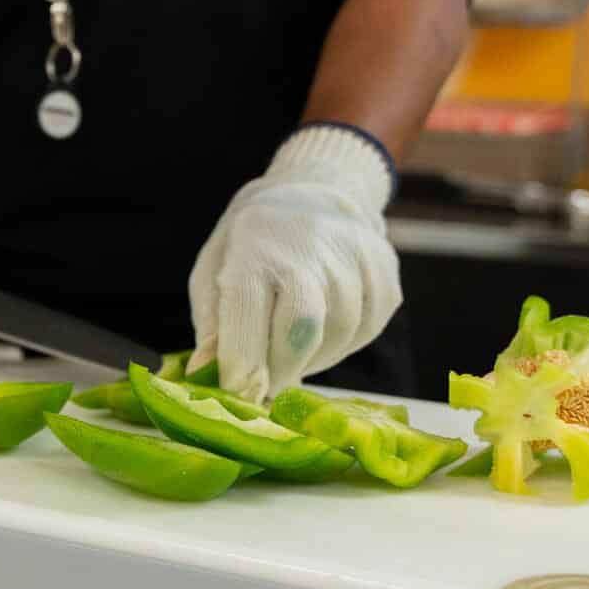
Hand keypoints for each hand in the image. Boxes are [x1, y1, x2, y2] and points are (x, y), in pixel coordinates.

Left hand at [189, 125, 401, 404]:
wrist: (314, 193)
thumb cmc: (252, 243)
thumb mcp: (214, 271)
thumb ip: (212, 326)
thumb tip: (203, 374)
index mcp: (256, 245)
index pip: (249, 313)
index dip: (243, 364)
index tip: (238, 395)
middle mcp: (310, 247)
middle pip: (302, 331)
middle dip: (280, 369)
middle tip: (265, 382)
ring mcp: (355, 261)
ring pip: (335, 338)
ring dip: (309, 357)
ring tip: (291, 341)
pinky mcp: (385, 279)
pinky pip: (364, 333)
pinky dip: (338, 343)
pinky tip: (322, 323)